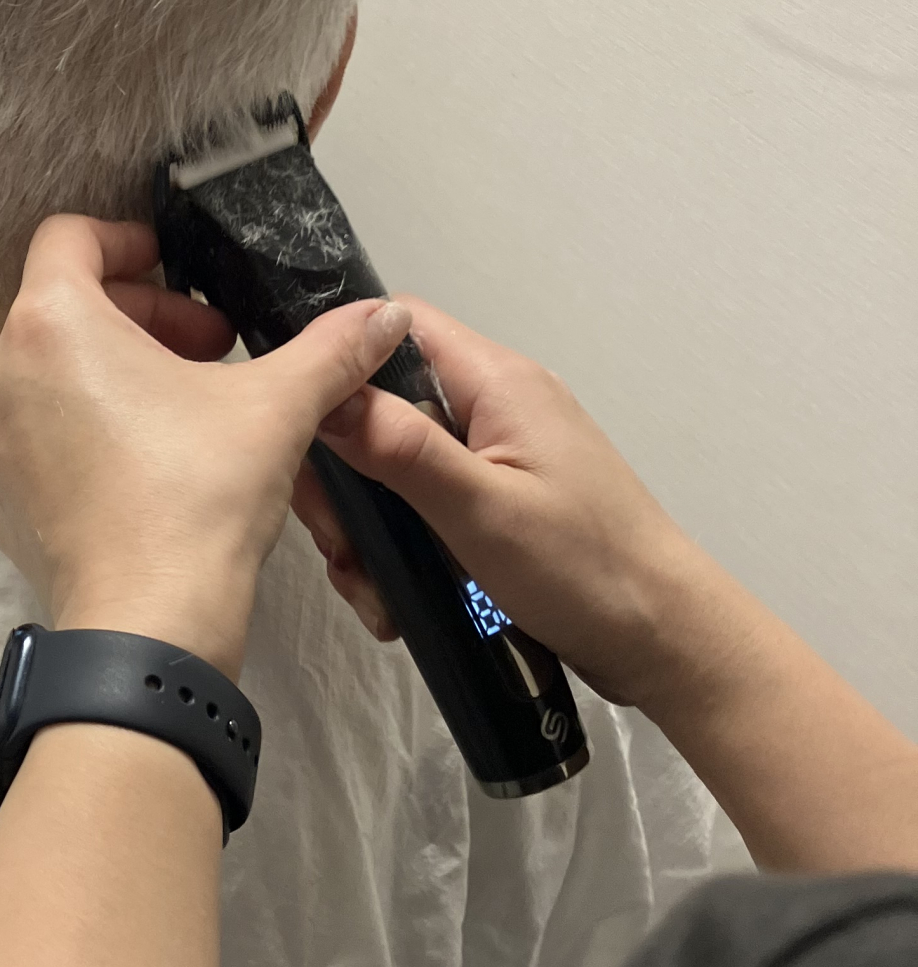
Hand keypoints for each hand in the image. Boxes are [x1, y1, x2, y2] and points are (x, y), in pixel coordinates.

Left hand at [0, 216, 411, 678]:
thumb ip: (329, 349)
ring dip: (118, 370)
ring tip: (190, 404)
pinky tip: (154, 459)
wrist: (147, 624)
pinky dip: (88, 425)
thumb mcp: (276, 406)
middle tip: (209, 347)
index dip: (131, 243)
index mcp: (51, 324)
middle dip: (145, 316)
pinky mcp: (1, 495)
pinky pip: (41, 431)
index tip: (178, 270)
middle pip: (66, 305)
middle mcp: (4, 373)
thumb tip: (381, 317)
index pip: (70, 238)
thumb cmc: (192, 505)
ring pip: (53, 370)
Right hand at [307, 297, 705, 703]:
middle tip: (334, 537)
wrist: (666, 641)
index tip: (299, 427)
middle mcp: (498, 403)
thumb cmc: (585, 570)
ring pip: (398, 460)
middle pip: (386, 400)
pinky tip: (395, 594)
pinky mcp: (502, 500)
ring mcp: (501, 453)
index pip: (395, 325)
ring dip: (370, 520)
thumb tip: (325, 393)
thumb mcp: (480, 510)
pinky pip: (427, 500)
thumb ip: (400, 446)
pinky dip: (402, 542)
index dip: (338, 360)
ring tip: (366, 583)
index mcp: (498, 382)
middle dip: (344, 467)